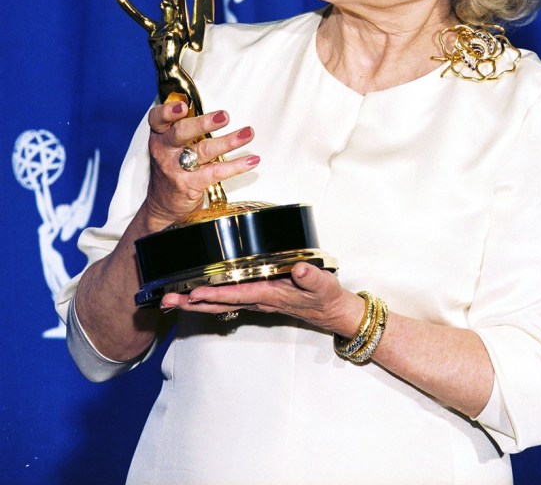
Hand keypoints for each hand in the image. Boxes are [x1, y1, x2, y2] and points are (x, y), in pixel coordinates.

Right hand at [144, 99, 259, 226]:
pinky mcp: (189, 185)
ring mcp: (176, 169)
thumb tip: (214, 111)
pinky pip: (216, 172)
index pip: (158, 119)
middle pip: (182, 132)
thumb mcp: (170, 147)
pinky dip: (236, 165)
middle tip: (224, 116)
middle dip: (204, 123)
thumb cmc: (173, 169)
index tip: (183, 106)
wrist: (164, 207)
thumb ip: (186, 128)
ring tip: (247, 134)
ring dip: (229, 141)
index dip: (168, 111)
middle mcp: (165, 151)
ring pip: (204, 151)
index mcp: (160, 136)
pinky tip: (251, 160)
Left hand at [160, 263, 364, 335]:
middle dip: (191, 302)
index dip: (215, 294)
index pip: (237, 294)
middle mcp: (258, 300)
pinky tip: (195, 297)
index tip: (193, 293)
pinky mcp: (257, 298)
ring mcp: (256, 301)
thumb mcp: (324, 284)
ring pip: (219, 303)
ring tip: (169, 299)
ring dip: (194, 302)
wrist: (332, 312)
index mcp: (270, 295)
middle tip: (165, 300)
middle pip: (219, 303)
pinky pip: (227, 300)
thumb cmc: (326, 296)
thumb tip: (300, 269)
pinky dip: (208, 299)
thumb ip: (311, 276)